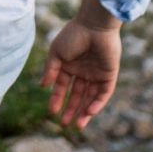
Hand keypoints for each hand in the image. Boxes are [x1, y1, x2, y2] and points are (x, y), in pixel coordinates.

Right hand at [40, 4, 120, 129]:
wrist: (94, 25)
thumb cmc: (73, 35)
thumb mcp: (56, 53)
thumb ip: (50, 70)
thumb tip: (43, 86)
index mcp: (70, 66)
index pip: (63, 87)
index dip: (57, 99)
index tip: (52, 112)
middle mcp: (84, 71)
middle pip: (77, 95)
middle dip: (71, 110)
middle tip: (65, 124)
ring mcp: (97, 74)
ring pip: (91, 97)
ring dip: (84, 111)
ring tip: (78, 125)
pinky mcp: (109, 74)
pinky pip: (103, 93)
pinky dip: (97, 103)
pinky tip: (89, 112)